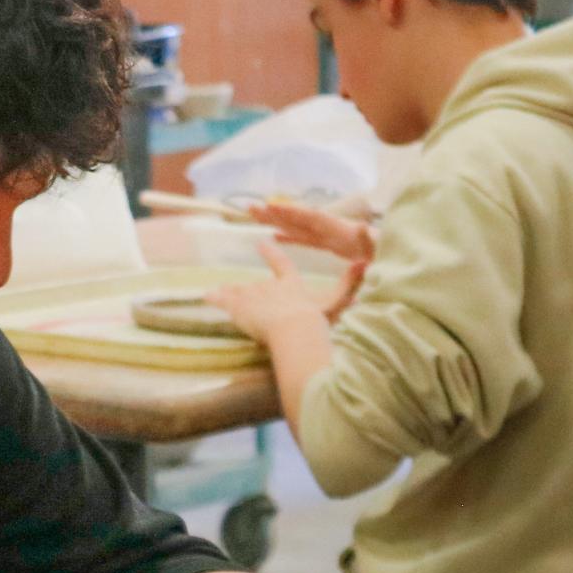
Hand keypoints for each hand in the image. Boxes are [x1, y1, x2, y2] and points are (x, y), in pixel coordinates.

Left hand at [208, 241, 359, 342]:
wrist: (293, 328)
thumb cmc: (315, 319)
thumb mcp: (336, 302)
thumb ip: (350, 284)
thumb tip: (366, 263)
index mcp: (291, 284)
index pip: (281, 265)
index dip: (271, 254)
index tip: (262, 244)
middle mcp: (269, 286)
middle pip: (256, 285)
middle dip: (248, 288)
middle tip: (237, 286)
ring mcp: (252, 295)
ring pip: (237, 291)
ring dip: (228, 292)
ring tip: (216, 292)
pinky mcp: (237, 307)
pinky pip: (222, 300)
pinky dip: (214, 298)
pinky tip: (205, 296)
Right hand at [247, 199, 375, 264]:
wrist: (400, 262)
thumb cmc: (387, 258)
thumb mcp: (379, 251)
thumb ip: (369, 240)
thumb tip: (360, 227)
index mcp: (340, 230)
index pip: (311, 218)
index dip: (291, 212)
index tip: (270, 207)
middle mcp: (333, 229)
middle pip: (299, 218)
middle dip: (276, 212)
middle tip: (251, 207)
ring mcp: (332, 236)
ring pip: (298, 227)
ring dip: (277, 222)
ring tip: (255, 217)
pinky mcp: (332, 245)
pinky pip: (306, 239)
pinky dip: (290, 236)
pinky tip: (275, 237)